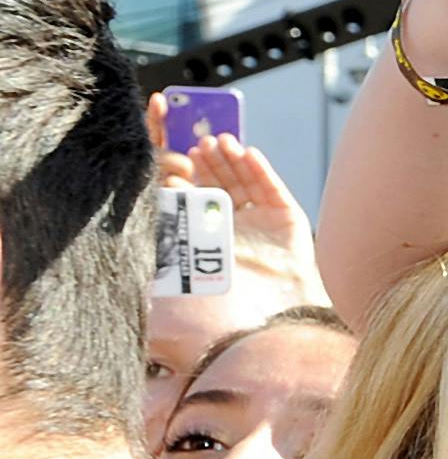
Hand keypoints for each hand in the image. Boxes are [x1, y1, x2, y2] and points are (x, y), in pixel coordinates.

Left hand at [156, 130, 326, 304]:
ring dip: (233, 160)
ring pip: (246, 182)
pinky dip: (261, 170)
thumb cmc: (223, 299)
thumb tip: (148, 206)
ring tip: (221, 141)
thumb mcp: (177, 264)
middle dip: (210, 162)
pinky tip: (248, 154)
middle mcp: (235, 227)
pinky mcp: (287, 221)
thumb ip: (163, 237)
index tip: (178, 158)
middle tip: (200, 142)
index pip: (197, 197)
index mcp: (209, 236)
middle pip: (221, 184)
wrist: (267, 317)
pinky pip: (273, 189)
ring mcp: (262, 223)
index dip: (189, 175)